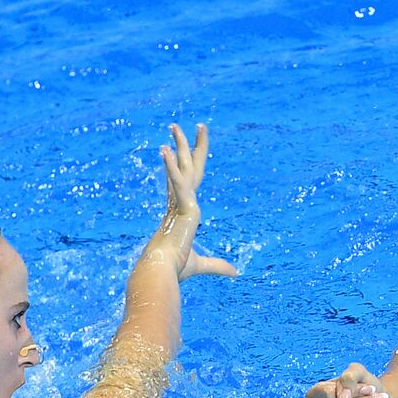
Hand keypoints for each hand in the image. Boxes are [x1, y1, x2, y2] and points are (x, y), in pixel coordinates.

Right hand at [157, 123, 237, 280]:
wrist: (162, 272)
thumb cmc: (176, 268)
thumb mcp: (202, 265)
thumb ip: (218, 265)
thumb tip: (235, 272)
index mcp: (182, 211)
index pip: (186, 181)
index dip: (186, 163)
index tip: (185, 148)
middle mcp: (179, 202)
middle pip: (188, 167)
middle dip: (190, 145)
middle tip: (194, 125)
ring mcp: (180, 203)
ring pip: (182, 167)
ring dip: (180, 145)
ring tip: (175, 126)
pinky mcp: (183, 207)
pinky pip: (178, 183)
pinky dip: (172, 167)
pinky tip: (165, 150)